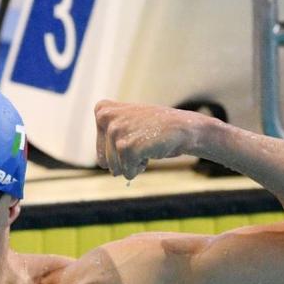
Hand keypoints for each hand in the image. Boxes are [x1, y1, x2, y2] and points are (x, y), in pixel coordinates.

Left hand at [93, 101, 209, 179]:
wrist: (183, 128)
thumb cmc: (155, 129)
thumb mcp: (127, 124)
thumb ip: (108, 137)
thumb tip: (105, 166)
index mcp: (102, 111)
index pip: (100, 154)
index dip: (118, 154)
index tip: (132, 137)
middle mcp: (106, 118)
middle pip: (106, 163)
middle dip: (125, 161)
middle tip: (142, 141)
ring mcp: (116, 131)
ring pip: (115, 169)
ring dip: (133, 164)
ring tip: (145, 144)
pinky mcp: (127, 146)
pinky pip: (128, 173)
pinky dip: (140, 168)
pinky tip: (150, 151)